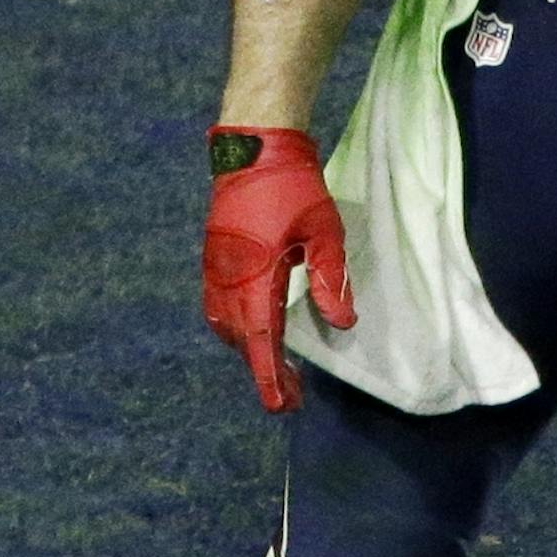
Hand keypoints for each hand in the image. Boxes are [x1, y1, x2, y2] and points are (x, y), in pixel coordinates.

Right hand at [201, 126, 354, 414]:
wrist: (254, 150)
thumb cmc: (294, 188)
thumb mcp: (324, 232)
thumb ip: (330, 279)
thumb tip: (342, 324)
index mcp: (255, 275)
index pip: (262, 341)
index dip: (270, 377)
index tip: (282, 406)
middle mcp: (228, 279)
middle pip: (243, 341)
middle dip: (264, 372)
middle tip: (290, 397)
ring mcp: (216, 270)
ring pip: (227, 327)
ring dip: (249, 351)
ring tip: (277, 370)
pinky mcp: (214, 260)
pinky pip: (219, 308)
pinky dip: (236, 329)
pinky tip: (255, 333)